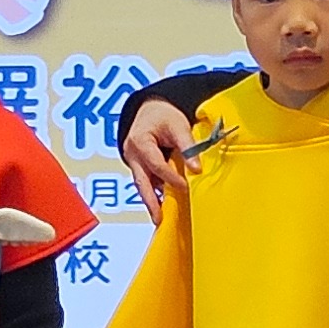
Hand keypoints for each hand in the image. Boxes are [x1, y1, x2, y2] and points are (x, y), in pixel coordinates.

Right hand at [119, 97, 192, 214]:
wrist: (150, 108)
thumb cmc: (163, 115)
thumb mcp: (178, 125)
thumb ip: (188, 146)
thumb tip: (196, 169)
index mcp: (140, 141)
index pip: (156, 165)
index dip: (171, 177)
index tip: (185, 187)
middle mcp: (132, 153)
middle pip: (141, 182)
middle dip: (150, 202)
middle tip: (159, 219)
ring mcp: (133, 161)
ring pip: (142, 184)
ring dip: (151, 200)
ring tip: (160, 218)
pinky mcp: (138, 166)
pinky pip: (145, 181)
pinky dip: (153, 192)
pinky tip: (162, 204)